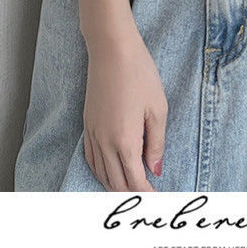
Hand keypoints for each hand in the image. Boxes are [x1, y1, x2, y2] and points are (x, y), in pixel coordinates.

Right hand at [83, 24, 167, 190]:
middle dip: (132, 194)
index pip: (135, 180)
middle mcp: (104, 142)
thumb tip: (155, 169)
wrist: (112, 49)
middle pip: (116, 182)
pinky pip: (90, 158)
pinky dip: (99, 171)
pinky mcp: (87, 123)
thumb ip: (156, 143)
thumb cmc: (139, 74)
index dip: (147, 193)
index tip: (159, 197)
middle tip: (147, 197)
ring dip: (115, 185)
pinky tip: (108, 171)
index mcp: (125, 140)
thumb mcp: (157, 108)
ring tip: (131, 188)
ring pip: (100, 173)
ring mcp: (92, 133)